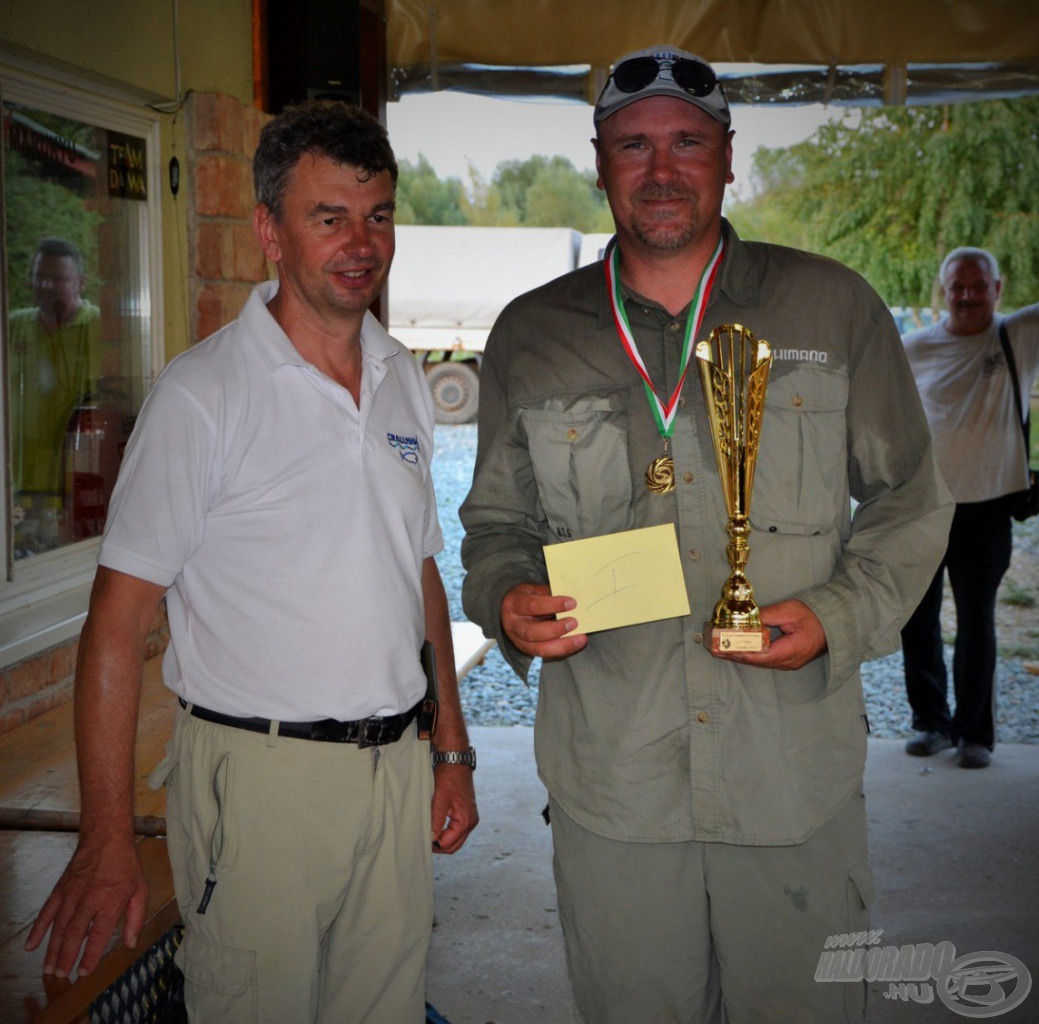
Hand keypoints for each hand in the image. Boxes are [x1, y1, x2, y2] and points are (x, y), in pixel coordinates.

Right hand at [24, 834, 146, 977]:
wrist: (106, 838)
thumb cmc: (125, 864)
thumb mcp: (140, 889)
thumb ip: (136, 918)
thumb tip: (131, 943)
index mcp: (110, 900)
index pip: (98, 934)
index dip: (90, 956)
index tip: (83, 972)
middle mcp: (89, 899)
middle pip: (74, 934)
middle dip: (66, 957)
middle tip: (61, 976)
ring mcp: (71, 894)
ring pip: (59, 927)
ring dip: (52, 950)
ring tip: (49, 968)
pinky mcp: (60, 889)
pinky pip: (46, 912)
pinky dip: (38, 930)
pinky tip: (31, 945)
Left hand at [431, 766, 478, 853]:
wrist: (456, 762)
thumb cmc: (448, 778)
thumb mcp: (440, 799)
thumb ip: (436, 820)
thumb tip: (431, 839)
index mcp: (465, 820)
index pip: (448, 844)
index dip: (434, 845)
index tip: (422, 840)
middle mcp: (471, 822)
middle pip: (454, 846)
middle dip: (439, 846)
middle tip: (424, 840)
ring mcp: (471, 818)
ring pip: (456, 840)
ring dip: (443, 840)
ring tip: (429, 834)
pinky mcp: (467, 814)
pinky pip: (458, 831)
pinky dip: (447, 833)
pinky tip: (436, 827)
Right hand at [500, 583, 587, 658]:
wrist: (509, 611)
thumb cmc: (525, 597)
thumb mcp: (533, 589)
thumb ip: (549, 594)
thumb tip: (572, 599)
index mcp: (514, 604)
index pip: (532, 606)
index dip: (552, 605)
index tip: (572, 603)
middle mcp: (513, 625)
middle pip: (533, 632)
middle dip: (556, 629)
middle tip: (574, 622)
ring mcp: (518, 641)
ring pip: (539, 648)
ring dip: (563, 645)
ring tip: (581, 638)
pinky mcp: (527, 650)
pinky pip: (546, 654)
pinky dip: (563, 649)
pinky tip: (576, 644)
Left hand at [713, 599, 826, 670]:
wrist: (834, 624)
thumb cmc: (814, 616)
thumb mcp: (790, 611)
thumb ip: (768, 615)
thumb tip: (747, 617)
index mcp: (790, 651)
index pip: (760, 655)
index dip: (740, 652)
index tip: (722, 647)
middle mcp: (788, 662)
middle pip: (757, 661)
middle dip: (735, 654)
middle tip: (714, 648)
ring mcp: (788, 663)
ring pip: (760, 662)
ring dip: (741, 655)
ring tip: (721, 648)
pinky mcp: (787, 660)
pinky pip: (765, 660)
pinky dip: (751, 654)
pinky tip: (738, 648)